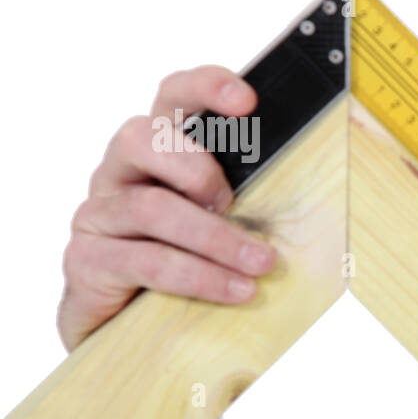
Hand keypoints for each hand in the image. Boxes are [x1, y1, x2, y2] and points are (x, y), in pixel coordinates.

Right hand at [57, 66, 276, 351]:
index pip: (174, 98)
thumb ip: (258, 193)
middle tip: (234, 201)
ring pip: (150, 207)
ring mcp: (100, 214)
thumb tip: (326, 170)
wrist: (133, 329)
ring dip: (215, 238)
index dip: (205, 88)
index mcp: (161, 150)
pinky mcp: (90, 260)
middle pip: (143, 138)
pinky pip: (146, 261)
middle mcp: (123, 172)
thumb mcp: (231, 221)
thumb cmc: (193, 260)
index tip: (247, 99)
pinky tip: (235, 290)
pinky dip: (199, 277)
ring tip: (261, 262)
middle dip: (196, 167)